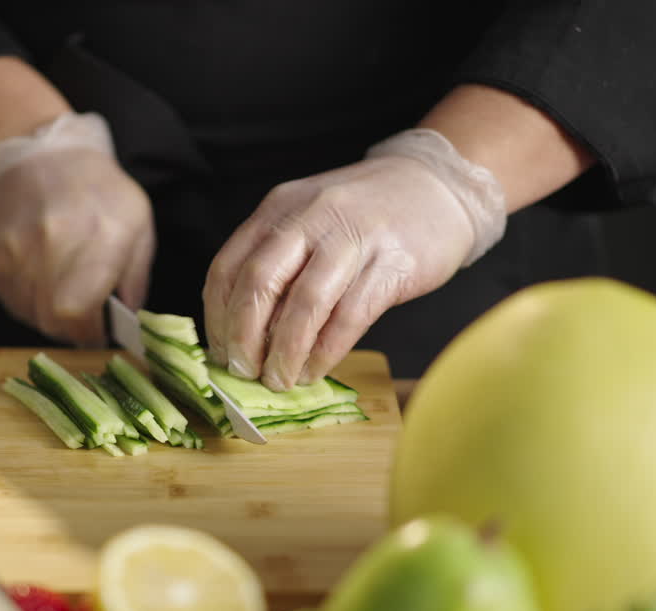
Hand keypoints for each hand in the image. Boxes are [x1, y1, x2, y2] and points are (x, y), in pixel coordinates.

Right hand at [0, 112, 154, 346]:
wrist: (41, 154)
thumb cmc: (98, 192)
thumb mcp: (138, 225)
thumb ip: (136, 278)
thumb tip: (127, 321)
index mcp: (100, 237)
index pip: (79, 311)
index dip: (88, 333)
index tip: (98, 332)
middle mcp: (53, 243)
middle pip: (52, 320)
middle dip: (71, 328)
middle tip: (82, 315)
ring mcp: (17, 248)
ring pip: (28, 314)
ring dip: (47, 314)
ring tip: (60, 290)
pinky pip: (9, 300)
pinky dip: (27, 301)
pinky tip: (40, 279)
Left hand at [203, 128, 506, 390]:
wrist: (437, 186)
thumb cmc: (365, 214)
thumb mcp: (309, 220)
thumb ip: (277, 263)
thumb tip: (245, 332)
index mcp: (279, 208)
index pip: (229, 266)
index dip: (218, 318)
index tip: (220, 353)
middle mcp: (311, 217)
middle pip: (260, 283)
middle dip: (245, 337)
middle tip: (244, 372)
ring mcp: (353, 237)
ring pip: (305, 302)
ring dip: (286, 351)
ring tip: (280, 380)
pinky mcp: (392, 263)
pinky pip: (350, 315)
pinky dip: (327, 350)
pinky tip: (317, 369)